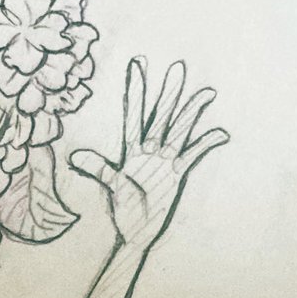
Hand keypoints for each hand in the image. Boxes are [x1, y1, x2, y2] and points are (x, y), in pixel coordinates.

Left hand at [69, 58, 228, 250]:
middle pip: (161, 116)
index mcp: (131, 151)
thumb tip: (75, 155)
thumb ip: (98, 168)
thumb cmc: (123, 210)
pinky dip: (205, 144)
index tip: (138, 64)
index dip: (136, 90)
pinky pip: (193, 155)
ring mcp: (164, 161)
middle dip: (169, 93)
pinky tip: (221, 133)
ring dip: (191, 113)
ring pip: (180, 131)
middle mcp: (149, 151)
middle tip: (178, 67)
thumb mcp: (111, 186)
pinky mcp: (176, 174)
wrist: (136, 232)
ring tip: (206, 92)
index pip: (134, 115)